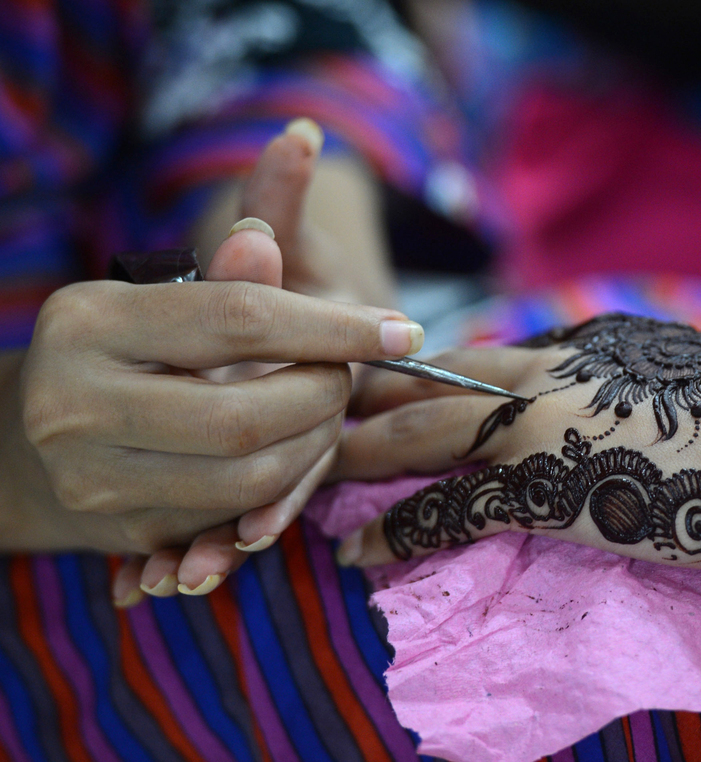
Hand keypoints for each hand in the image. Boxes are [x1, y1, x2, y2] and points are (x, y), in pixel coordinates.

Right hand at [107, 119, 409, 602]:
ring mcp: (93, 475)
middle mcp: (76, 402)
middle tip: (346, 378)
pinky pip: (233, 517)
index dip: (334, 326)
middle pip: (249, 414)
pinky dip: (281, 486)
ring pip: (250, 477)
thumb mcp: (165, 294)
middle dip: (324, 397)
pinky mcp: (122, 530)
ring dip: (314, 447)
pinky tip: (292, 452)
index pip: (239, 318)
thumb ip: (233, 261)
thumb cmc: (119, 348)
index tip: (402, 329)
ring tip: (323, 412)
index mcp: (91, 321)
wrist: (25, 440)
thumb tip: (287, 180)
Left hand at [330, 314, 700, 761]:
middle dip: (365, 397)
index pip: (488, 358)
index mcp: (592, 341)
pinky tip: (360, 550)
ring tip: (305, 475)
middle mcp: (556, 368)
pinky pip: (450, 507)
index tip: (391, 395)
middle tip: (310, 415)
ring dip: (357, 455)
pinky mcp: (552, 487)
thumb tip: (628, 415)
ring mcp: (548, 424)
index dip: (431, 379)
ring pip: (419, 429)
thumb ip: (647, 391)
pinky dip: (398, 527)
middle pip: (432, 374)